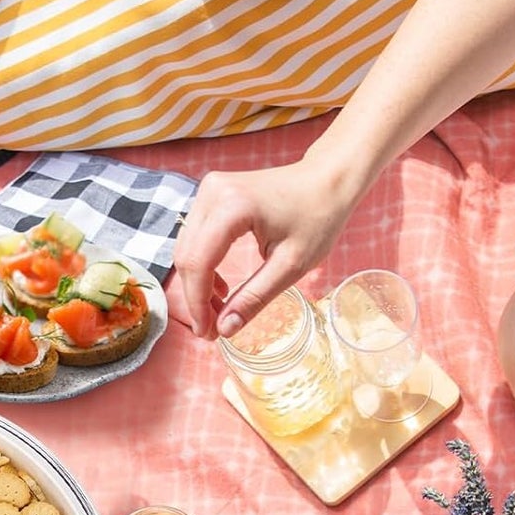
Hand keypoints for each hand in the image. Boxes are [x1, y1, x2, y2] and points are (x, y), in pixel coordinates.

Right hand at [174, 158, 359, 337]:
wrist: (327, 180)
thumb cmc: (317, 217)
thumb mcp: (290, 266)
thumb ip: (254, 298)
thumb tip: (225, 329)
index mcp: (231, 207)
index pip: (198, 264)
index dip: (198, 304)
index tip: (207, 334)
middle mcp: (211, 192)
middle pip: (187, 257)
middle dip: (196, 298)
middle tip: (212, 330)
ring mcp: (209, 190)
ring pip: (187, 249)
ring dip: (198, 284)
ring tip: (219, 312)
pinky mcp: (211, 194)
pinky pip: (196, 238)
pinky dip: (203, 267)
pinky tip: (221, 288)